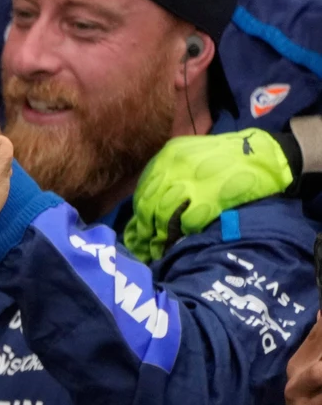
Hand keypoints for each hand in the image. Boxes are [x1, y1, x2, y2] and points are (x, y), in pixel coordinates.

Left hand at [124, 130, 291, 262]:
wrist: (265, 155)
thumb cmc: (227, 157)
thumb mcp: (191, 153)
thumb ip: (168, 172)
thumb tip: (149, 203)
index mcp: (169, 155)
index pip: (143, 190)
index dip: (139, 214)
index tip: (138, 229)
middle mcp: (175, 167)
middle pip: (147, 205)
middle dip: (144, 229)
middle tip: (144, 245)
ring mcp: (192, 183)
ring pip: (161, 215)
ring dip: (158, 236)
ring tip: (156, 250)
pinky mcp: (209, 198)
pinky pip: (185, 222)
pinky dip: (179, 235)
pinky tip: (178, 243)